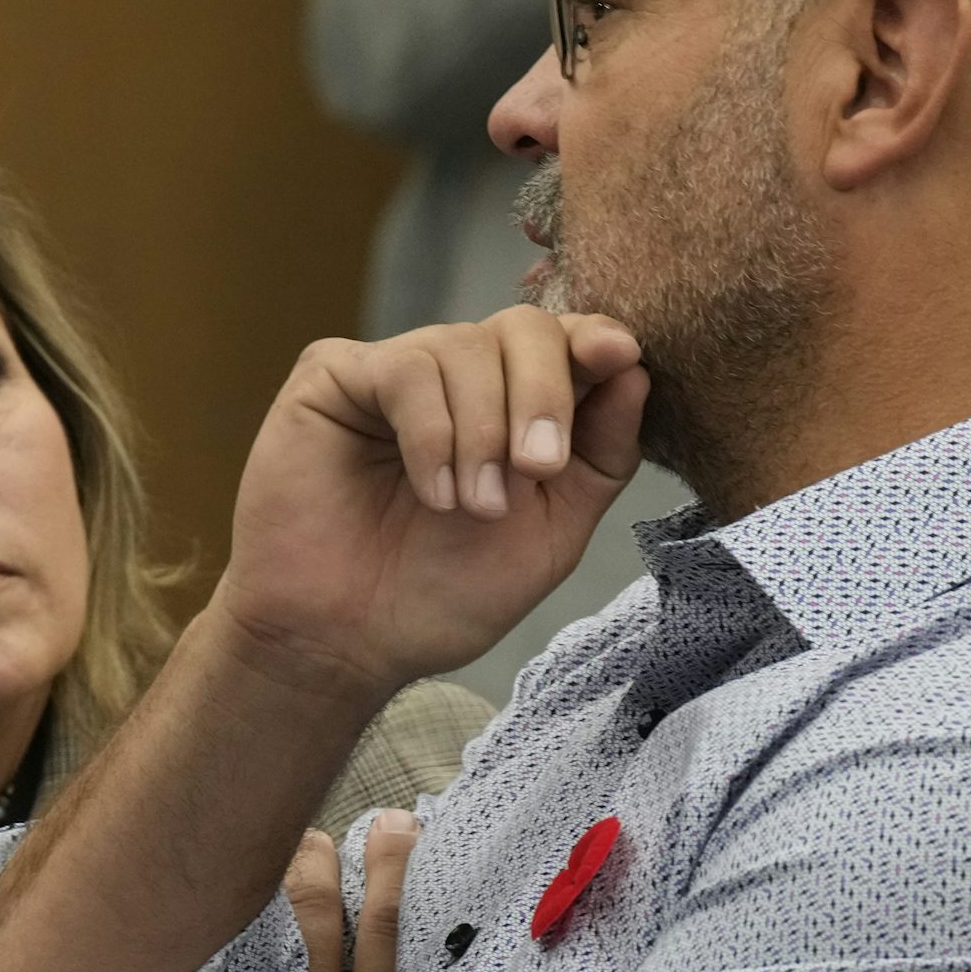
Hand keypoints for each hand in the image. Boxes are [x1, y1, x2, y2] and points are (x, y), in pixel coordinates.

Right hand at [213, 306, 647, 700]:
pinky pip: (404, 369)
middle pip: (523, 328)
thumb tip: (635, 370)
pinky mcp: (334, 377)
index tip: (619, 355)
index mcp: (516, 406)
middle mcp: (459, 379)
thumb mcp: (551, 533)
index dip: (595, 339)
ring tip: (470, 507)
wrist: (348, 643)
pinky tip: (433, 492)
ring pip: (464, 345)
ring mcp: (396, 373)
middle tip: (537, 467)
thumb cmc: (443, 595)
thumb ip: (598, 456)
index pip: (566, 344)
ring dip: (482, 434)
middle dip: (544, 392)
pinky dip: (431, 434)